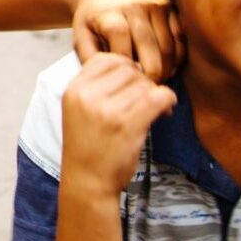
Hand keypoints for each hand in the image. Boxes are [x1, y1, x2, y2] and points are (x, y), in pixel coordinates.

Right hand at [61, 54, 175, 197]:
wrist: (87, 182)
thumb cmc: (87, 147)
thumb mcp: (78, 109)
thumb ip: (96, 85)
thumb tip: (132, 65)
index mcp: (73, 89)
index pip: (105, 59)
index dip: (123, 68)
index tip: (130, 85)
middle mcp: (87, 96)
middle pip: (127, 68)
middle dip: (142, 81)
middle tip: (147, 99)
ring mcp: (106, 110)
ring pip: (144, 83)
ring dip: (155, 93)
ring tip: (154, 109)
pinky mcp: (128, 125)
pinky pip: (158, 97)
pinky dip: (167, 100)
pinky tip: (165, 111)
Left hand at [71, 0, 181, 82]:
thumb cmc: (93, 28)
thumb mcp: (82, 42)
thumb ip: (92, 61)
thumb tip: (114, 81)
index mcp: (109, 13)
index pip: (121, 37)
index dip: (126, 63)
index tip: (126, 81)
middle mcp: (133, 6)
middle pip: (150, 46)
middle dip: (150, 75)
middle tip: (145, 92)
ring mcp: (154, 6)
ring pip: (168, 47)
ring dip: (165, 70)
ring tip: (154, 83)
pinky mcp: (169, 9)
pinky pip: (181, 40)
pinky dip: (177, 59)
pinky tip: (166, 70)